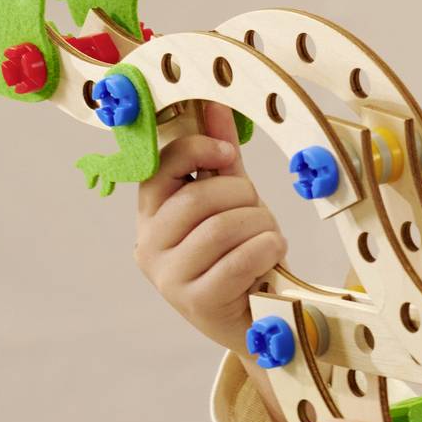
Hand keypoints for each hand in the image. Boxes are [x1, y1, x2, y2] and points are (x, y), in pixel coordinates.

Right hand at [135, 104, 285, 350]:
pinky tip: (272, 255)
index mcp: (150, 214)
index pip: (159, 168)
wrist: (254, 316)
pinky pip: (237, 261)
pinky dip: (266, 250)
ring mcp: (169, 278)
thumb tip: (215, 105)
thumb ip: (219, 158)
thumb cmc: (238, 253)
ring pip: (220, 229)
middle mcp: (149, 245)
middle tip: (261, 210)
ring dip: (260, 227)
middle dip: (242, 197)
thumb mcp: (229, 201)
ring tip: (270, 237)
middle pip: (197, 200)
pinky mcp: (196, 302)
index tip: (229, 155)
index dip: (197, 151)